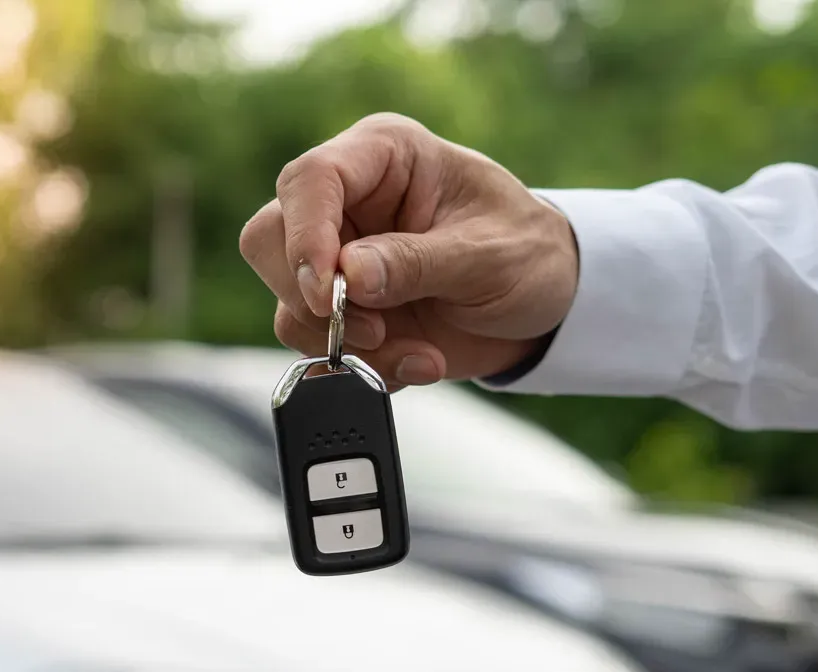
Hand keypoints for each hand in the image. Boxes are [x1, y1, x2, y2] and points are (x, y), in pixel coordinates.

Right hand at [239, 114, 578, 388]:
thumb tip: (349, 275)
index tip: (328, 291)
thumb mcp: (490, 254)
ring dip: (345, 344)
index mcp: (383, 157)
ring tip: (417, 352)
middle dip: (312, 299)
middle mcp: (347, 204)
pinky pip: (315, 346)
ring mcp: (337, 261)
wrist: (548, 305)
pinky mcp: (341, 312)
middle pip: (269, 241)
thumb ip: (418, 262)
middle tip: (373, 328)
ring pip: (287, 304)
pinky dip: (361, 369)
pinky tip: (415, 363)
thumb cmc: (528, 251)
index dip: (305, 236)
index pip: (310, 180)